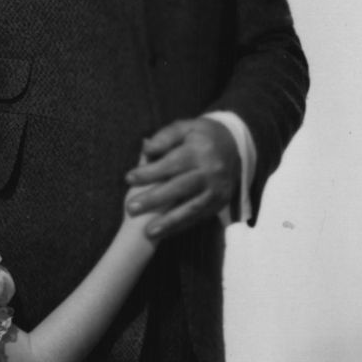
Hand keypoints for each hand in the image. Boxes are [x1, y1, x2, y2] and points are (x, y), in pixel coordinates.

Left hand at [126, 118, 240, 239]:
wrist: (233, 146)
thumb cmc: (200, 136)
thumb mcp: (184, 128)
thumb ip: (165, 137)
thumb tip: (146, 149)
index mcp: (201, 150)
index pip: (172, 163)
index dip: (150, 172)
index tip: (129, 178)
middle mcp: (212, 171)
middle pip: (181, 187)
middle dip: (155, 199)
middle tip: (130, 209)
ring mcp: (218, 188)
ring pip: (193, 207)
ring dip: (170, 221)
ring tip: (148, 232)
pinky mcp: (221, 202)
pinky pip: (200, 216)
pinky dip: (181, 226)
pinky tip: (164, 233)